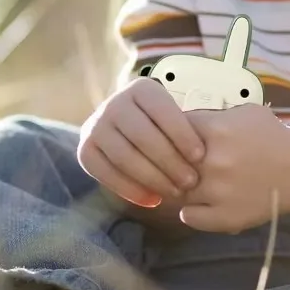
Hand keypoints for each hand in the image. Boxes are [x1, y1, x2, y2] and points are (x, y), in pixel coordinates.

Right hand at [78, 77, 205, 206]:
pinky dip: (131, 190)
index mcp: (141, 89)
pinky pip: (107, 174)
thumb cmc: (162, 125)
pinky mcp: (86, 150)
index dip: (182, 134)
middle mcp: (114, 103)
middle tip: (190, 182)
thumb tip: (203, 157)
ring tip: (175, 193)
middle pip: (143, 136)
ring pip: (126, 156)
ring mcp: (96, 126)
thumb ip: (186, 128)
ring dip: (153, 178)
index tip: (200, 156)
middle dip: (169, 161)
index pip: (162, 111)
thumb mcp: (173, 116)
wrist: (124, 126)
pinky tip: (153, 200)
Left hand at [179, 104, 289, 233]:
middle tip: (175, 162)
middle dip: (171, 161)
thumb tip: (184, 121)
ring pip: (177, 190)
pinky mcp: (223, 217)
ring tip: (188, 183)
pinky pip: (189, 217)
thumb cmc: (273, 136)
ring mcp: (216, 192)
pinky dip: (190, 211)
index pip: (172, 128)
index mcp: (215, 130)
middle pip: (170, 161)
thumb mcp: (244, 112)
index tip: (174, 138)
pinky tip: (197, 204)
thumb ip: (213, 116)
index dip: (171, 133)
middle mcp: (211, 161)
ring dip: (179, 186)